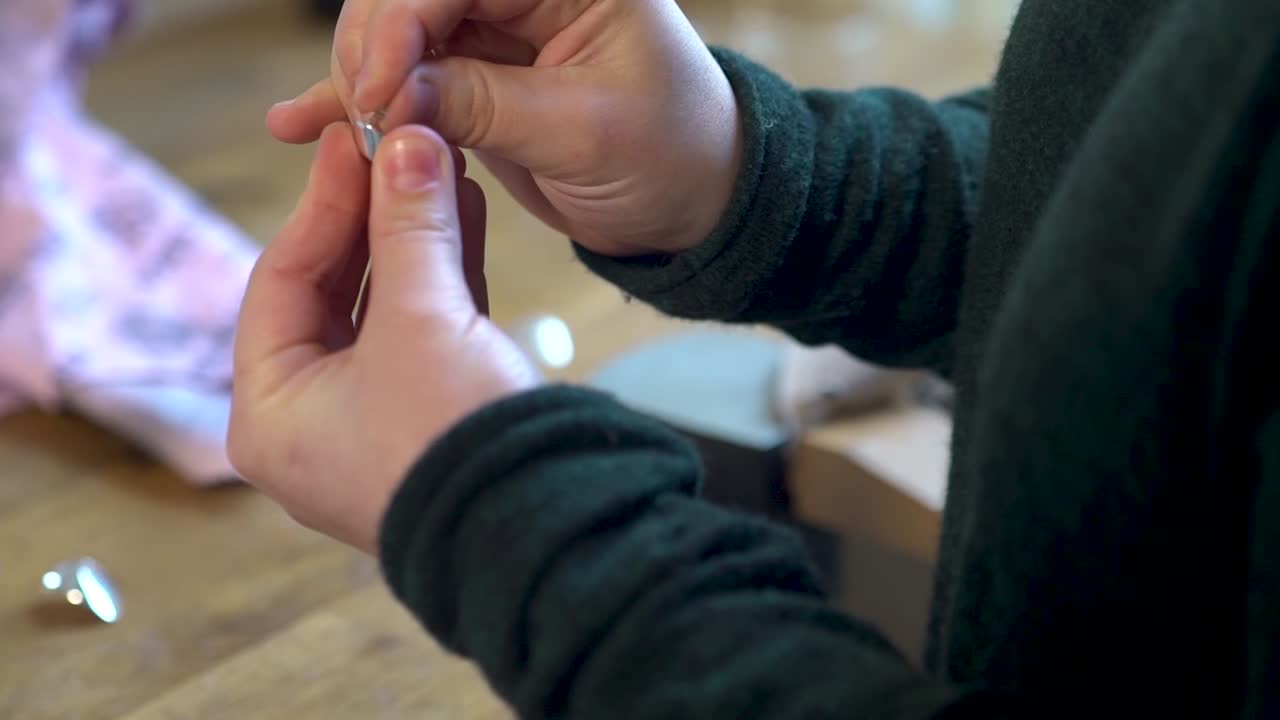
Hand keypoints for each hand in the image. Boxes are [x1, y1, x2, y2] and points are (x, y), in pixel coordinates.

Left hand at [228, 122, 539, 553]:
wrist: (543, 530)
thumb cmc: (452, 440)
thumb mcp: (422, 320)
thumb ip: (408, 226)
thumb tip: (405, 143)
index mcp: (271, 413)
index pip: (282, 280)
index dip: (323, 203)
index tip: (353, 140)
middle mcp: (311, 424)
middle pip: (332, 293)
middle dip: (373, 218)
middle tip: (399, 149)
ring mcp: (373, 426)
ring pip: (383, 310)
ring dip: (414, 240)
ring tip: (442, 170)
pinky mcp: (429, 423)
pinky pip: (423, 336)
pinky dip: (444, 281)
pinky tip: (466, 219)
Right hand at [266, 0, 741, 256]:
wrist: (691, 203)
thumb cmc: (670, 155)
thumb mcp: (583, 131)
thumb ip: (484, 105)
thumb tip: (386, 94)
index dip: (403, 23)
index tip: (377, 88)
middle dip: (372, 47)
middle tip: (362, 114)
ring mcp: (494, 32)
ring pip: (394, 35)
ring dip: (354, 76)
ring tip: (327, 126)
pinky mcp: (474, 77)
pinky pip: (404, 78)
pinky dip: (358, 100)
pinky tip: (303, 122)